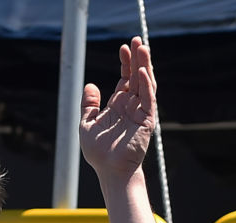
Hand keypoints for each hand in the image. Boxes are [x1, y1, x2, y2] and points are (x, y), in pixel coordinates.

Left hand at [80, 36, 156, 178]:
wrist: (110, 170)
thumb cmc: (98, 152)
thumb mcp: (86, 124)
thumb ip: (88, 105)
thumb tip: (90, 85)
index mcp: (118, 105)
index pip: (125, 78)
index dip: (125, 63)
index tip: (123, 47)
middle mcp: (131, 106)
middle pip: (137, 77)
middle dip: (137, 58)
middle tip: (137, 40)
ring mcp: (140, 112)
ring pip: (145, 84)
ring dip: (145, 65)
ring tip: (143, 47)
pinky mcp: (147, 120)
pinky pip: (148, 99)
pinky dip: (146, 85)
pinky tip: (142, 71)